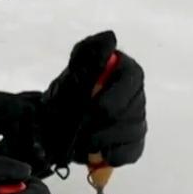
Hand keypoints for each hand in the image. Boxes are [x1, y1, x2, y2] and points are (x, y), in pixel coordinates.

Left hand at [39, 30, 146, 168]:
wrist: (54, 121)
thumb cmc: (67, 91)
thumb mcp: (73, 68)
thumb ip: (89, 51)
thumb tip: (110, 38)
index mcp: (128, 72)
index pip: (130, 83)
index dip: (108, 98)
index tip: (86, 107)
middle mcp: (138, 96)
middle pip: (127, 113)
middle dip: (98, 123)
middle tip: (76, 127)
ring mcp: (138, 121)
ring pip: (128, 134)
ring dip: (99, 140)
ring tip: (79, 140)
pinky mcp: (134, 145)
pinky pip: (130, 153)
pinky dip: (110, 155)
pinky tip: (96, 152)